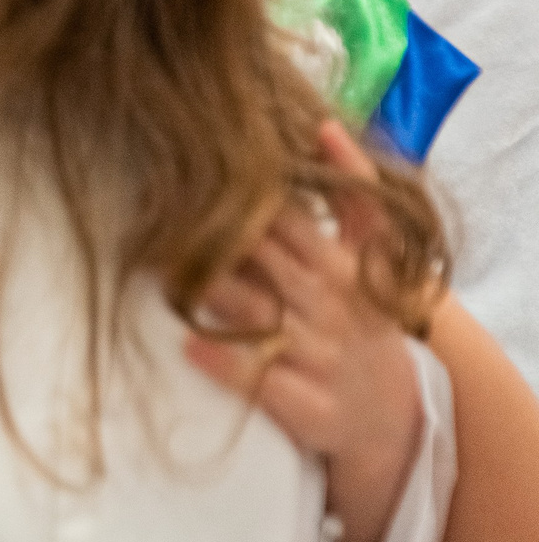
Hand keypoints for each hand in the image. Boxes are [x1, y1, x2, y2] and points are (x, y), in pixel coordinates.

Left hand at [187, 122, 421, 541]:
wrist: (393, 415)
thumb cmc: (359, 320)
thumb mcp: (370, 257)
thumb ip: (351, 191)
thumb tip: (321, 126)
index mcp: (339, 263)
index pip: (282, 216)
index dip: (234, 193)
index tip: (181, 169)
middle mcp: (329, 306)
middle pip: (262, 259)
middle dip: (209, 235)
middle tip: (149, 210)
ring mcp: (319, 357)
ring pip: (258, 315)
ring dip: (207, 290)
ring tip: (156, 264)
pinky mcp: (308, 407)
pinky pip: (261, 380)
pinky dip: (225, 361)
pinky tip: (188, 339)